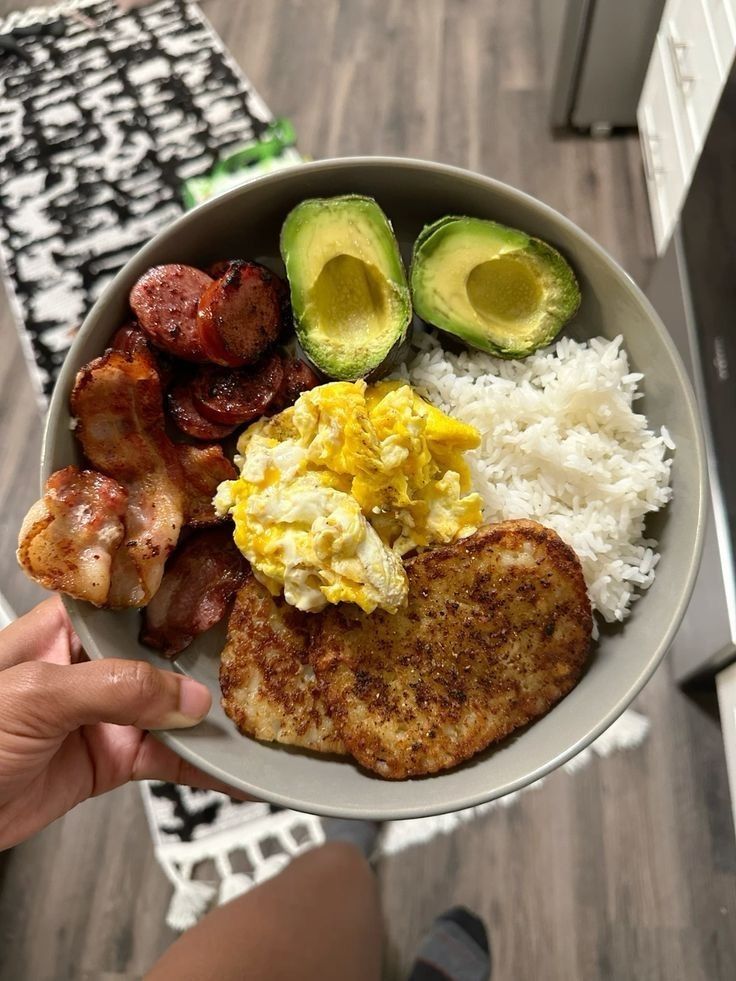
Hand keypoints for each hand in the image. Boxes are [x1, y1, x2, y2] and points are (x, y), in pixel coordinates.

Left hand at [0, 596, 245, 849]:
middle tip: (260, 650)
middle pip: (162, 652)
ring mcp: (105, 714)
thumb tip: (187, 697)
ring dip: (211, 714)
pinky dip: (203, 766)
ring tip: (259, 711)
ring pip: (172, 706)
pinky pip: (168, 759)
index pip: (129, 598)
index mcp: (65, 629)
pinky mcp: (112, 760)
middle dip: (206, 654)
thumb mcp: (36, 695)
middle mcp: (91, 666)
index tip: (226, 581)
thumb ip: (114, 688)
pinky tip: (235, 770)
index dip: (175, 587)